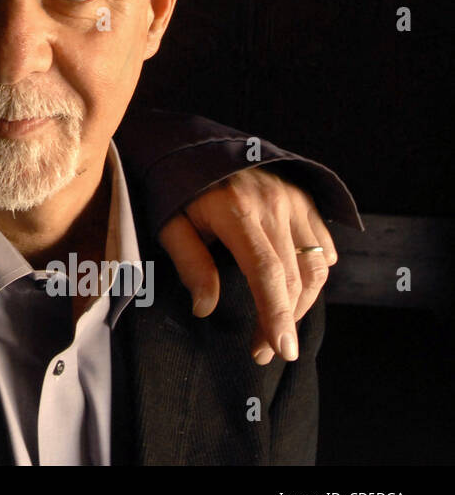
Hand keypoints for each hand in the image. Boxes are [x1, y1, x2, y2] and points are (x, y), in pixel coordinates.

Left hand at [158, 168, 336, 363]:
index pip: (266, 272)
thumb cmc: (176, 187)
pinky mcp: (305, 199)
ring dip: (302, 303)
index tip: (279, 349)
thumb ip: (189, 263)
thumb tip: (204, 308)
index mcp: (238, 210)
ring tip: (277, 327)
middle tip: (263, 350)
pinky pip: (323, 245)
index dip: (275, 314)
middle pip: (294, 276)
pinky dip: (314, 274)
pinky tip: (294, 291)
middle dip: (284, 321)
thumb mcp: (170, 222)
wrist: (194, 143)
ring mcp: (295, 200)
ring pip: (316, 265)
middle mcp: (274, 204)